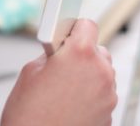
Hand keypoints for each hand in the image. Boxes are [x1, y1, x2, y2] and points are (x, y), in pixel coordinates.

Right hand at [1, 20, 117, 125]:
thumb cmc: (29, 114)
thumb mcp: (31, 70)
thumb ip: (52, 52)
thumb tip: (61, 48)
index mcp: (80, 52)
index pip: (87, 25)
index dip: (75, 28)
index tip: (69, 33)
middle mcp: (100, 70)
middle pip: (97, 49)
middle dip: (82, 53)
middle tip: (63, 65)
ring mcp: (108, 93)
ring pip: (101, 71)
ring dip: (88, 74)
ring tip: (66, 88)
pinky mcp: (110, 112)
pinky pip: (103, 92)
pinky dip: (92, 93)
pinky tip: (72, 103)